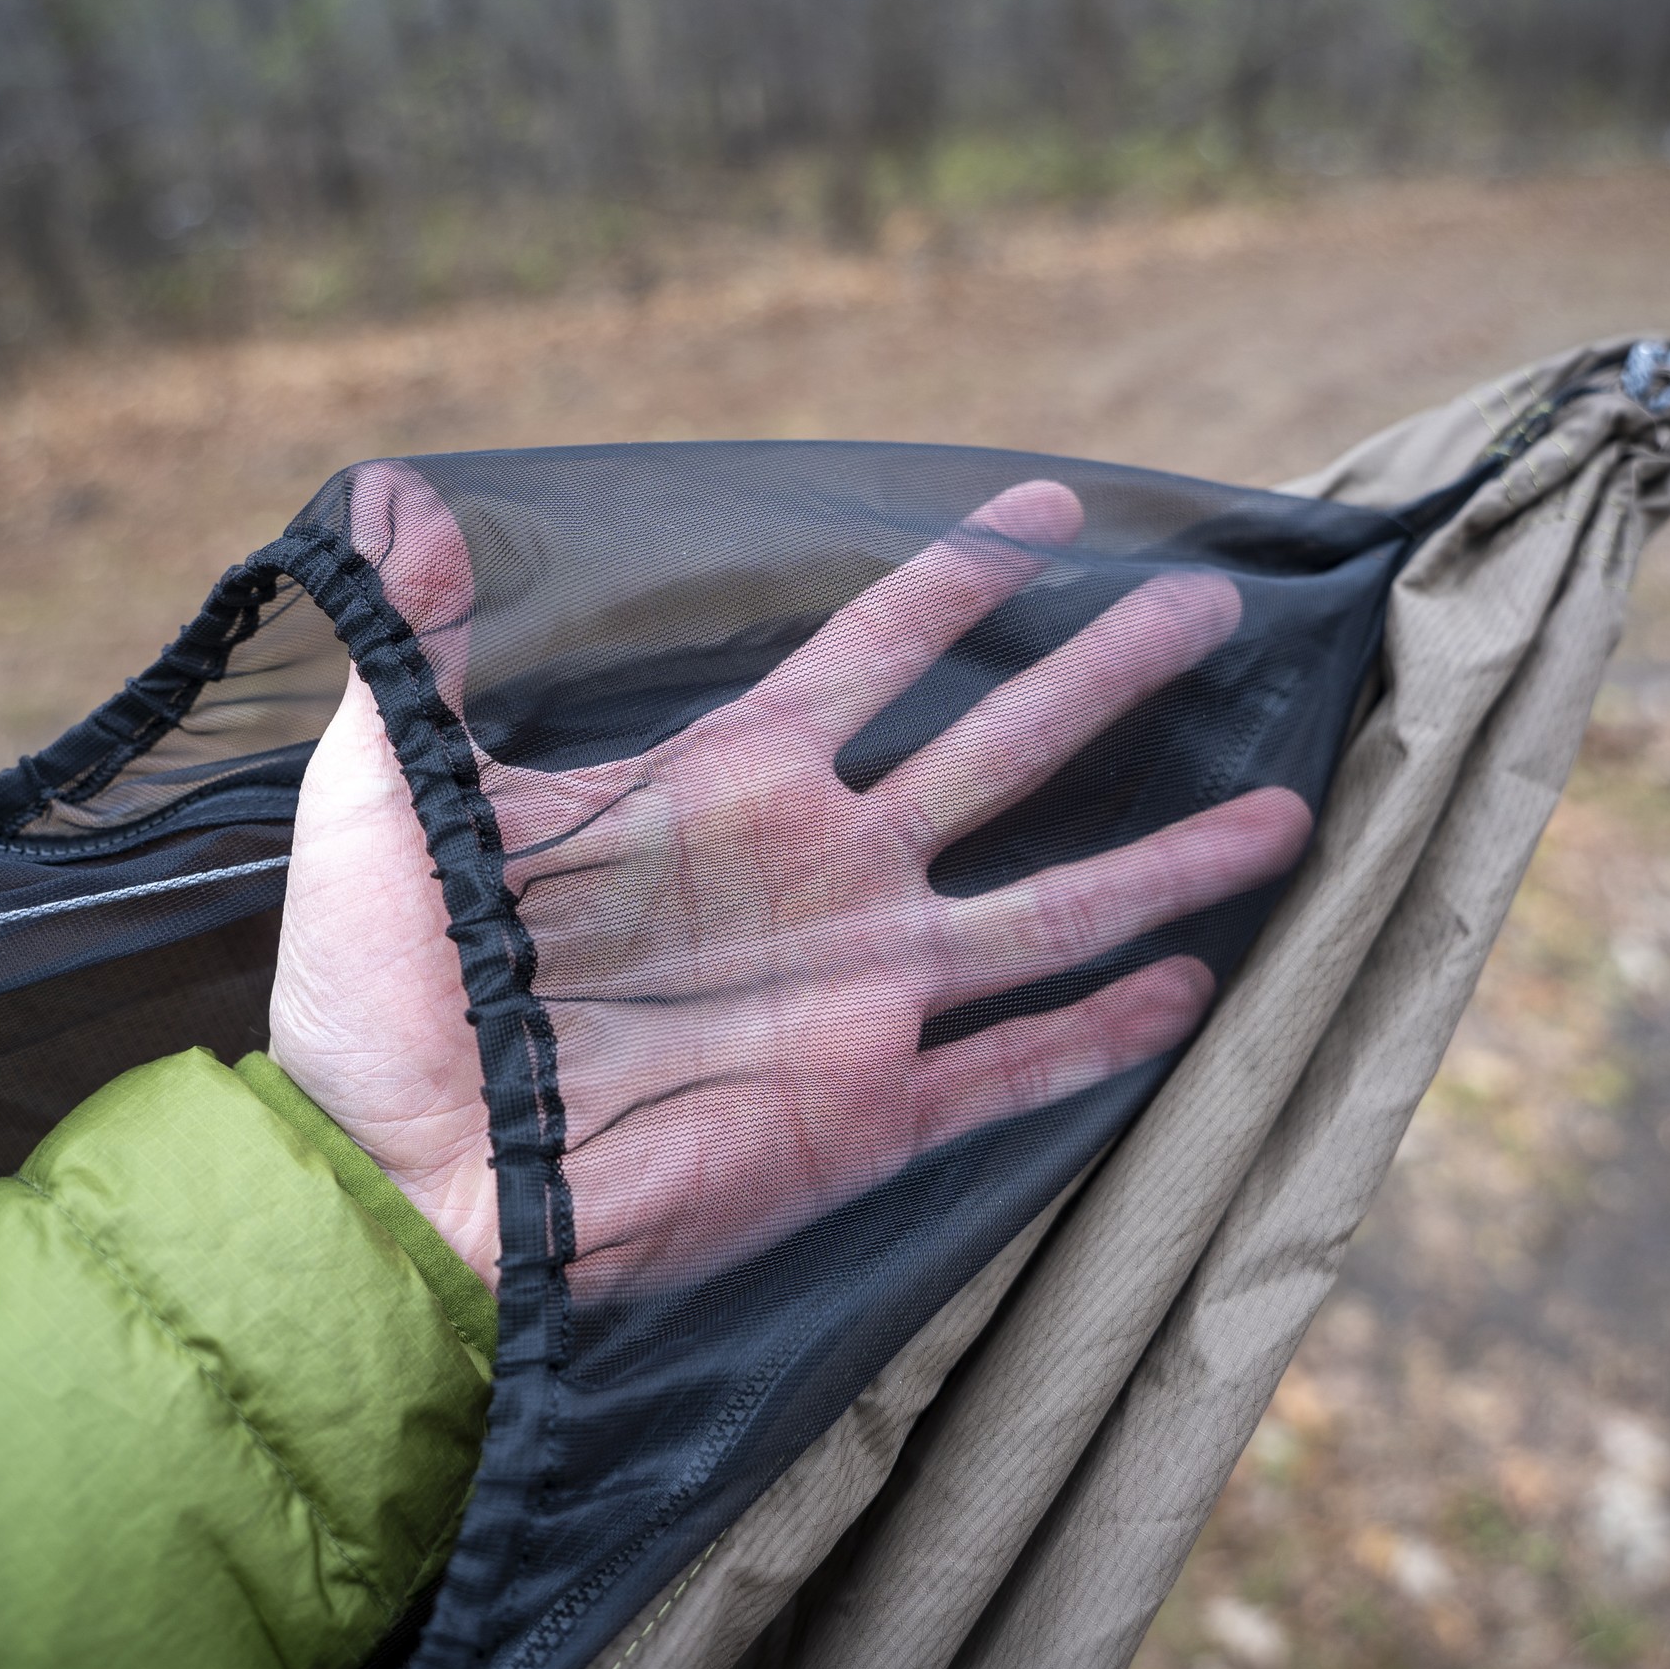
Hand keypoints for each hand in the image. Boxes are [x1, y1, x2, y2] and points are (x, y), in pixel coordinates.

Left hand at [271, 464, 1311, 1293]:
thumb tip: (390, 489)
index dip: (960, 581)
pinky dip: (1101, 1035)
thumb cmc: (386, 989)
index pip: (874, 652)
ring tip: (1283, 813)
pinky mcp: (870, 1110)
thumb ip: (423, 650)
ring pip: (1051, 908)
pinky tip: (1192, 992)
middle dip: (1106, 679)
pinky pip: (1013, 1066)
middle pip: (1003, 752)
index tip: (1050, 512)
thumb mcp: (395, 794)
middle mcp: (822, 874)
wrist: (403, 1178)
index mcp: (726, 784)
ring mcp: (861, 993)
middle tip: (1210, 609)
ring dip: (1166, 864)